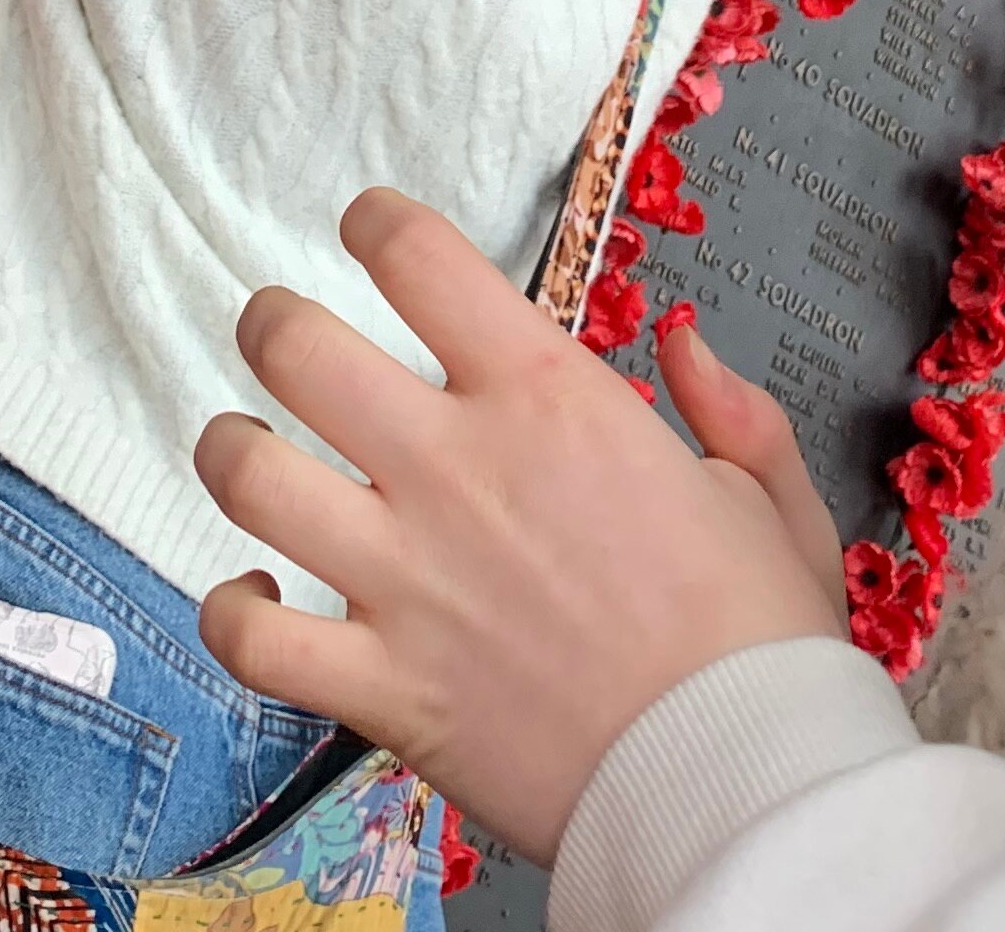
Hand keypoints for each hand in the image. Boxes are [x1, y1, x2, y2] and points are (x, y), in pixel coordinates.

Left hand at [191, 189, 846, 862]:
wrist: (738, 780)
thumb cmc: (761, 643)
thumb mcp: (772, 497)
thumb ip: (730, 409)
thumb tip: (688, 349)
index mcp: (546, 399)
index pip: (415, 255)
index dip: (376, 223)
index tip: (370, 229)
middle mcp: (455, 469)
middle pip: (293, 345)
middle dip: (272, 323)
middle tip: (283, 333)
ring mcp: (404, 577)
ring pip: (246, 475)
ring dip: (231, 451)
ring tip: (249, 449)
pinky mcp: (381, 684)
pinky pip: (251, 638)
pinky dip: (233, 612)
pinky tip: (256, 594)